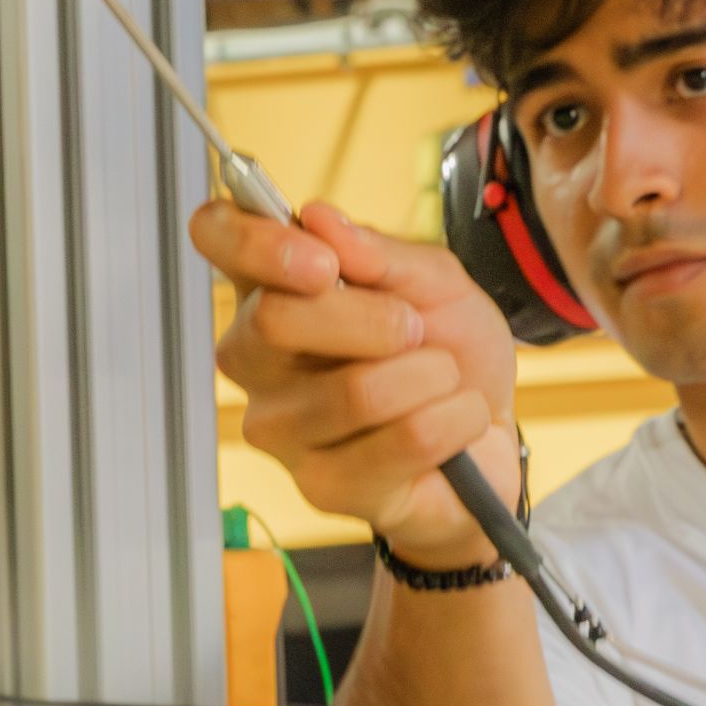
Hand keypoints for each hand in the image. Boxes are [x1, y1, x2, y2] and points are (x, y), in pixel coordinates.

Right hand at [190, 197, 521, 568]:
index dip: (252, 240)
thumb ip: (381, 252)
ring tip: (443, 380)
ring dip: (430, 375)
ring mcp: (281, 428)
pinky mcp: (322, 486)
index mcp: (274, 288)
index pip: (216, 237)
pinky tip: (452, 423)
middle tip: (415, 327)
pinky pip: (401, 440)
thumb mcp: (436, 282)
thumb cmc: (450, 351)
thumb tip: (318, 220)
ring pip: (354, 390)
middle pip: (274, 320)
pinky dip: (453, 420)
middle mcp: (257, 358)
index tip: (321, 260)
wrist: (490, 431)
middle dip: (372, 318)